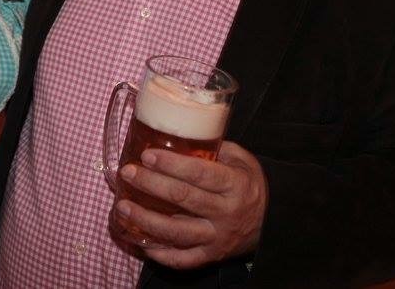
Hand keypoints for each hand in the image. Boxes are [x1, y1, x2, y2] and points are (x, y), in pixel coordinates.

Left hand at [113, 141, 266, 268]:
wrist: (272, 222)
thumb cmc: (249, 185)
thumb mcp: (242, 160)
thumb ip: (215, 148)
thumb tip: (179, 135)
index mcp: (235, 185)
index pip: (200, 173)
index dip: (171, 164)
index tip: (147, 155)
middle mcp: (225, 213)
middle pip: (183, 198)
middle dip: (151, 184)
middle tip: (127, 173)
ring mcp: (217, 237)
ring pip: (176, 232)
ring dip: (145, 220)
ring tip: (122, 207)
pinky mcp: (211, 256)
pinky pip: (182, 259)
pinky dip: (159, 252)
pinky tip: (140, 241)